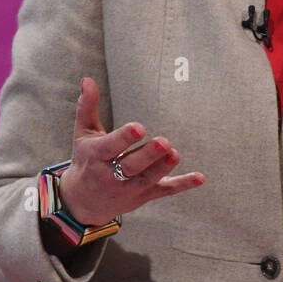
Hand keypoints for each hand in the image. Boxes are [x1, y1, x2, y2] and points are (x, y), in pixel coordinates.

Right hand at [58, 77, 204, 225]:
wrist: (83, 202)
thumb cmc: (86, 160)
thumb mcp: (83, 134)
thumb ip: (87, 107)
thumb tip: (87, 79)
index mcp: (96, 156)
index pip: (110, 147)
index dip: (124, 138)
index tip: (139, 127)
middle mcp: (111, 175)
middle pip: (131, 166)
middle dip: (148, 156)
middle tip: (163, 142)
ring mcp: (129, 188)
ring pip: (148, 179)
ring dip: (163, 168)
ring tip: (174, 154)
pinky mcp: (144, 195)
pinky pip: (165, 191)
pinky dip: (182, 185)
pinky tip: (199, 177)